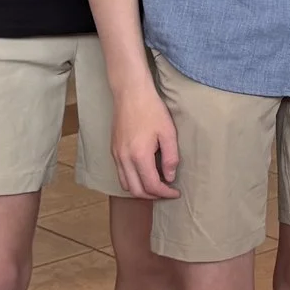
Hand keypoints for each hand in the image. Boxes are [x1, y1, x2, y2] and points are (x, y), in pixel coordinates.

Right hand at [111, 87, 181, 201]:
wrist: (130, 93)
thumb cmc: (151, 109)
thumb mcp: (168, 133)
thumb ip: (170, 158)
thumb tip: (170, 177)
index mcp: (139, 156)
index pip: (151, 186)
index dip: (165, 193)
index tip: (176, 192)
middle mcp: (124, 159)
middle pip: (136, 190)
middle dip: (153, 195)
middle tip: (167, 192)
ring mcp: (116, 154)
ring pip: (125, 184)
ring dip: (140, 190)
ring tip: (156, 185)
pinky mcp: (113, 149)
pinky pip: (120, 173)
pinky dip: (132, 180)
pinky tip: (144, 173)